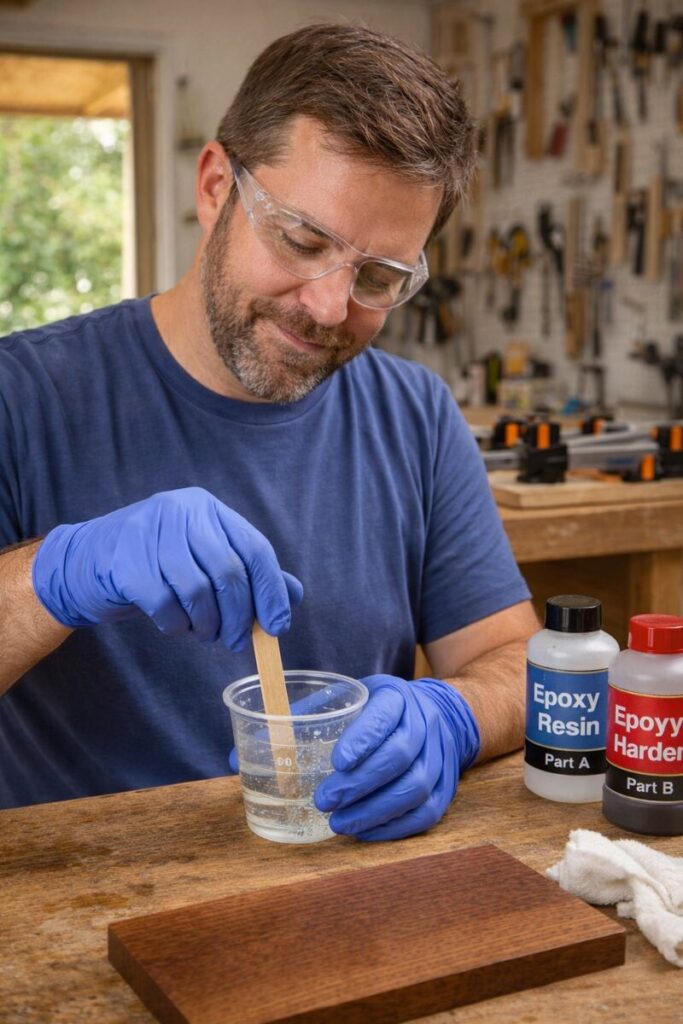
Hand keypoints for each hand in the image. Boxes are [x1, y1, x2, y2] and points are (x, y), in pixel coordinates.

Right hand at [32, 487, 302, 649]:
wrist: (87, 563)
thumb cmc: (157, 565)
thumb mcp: (204, 561)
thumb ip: (248, 573)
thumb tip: (293, 596)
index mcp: (208, 508)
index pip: (255, 549)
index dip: (271, 592)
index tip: (278, 627)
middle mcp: (181, 511)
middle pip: (229, 572)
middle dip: (239, 617)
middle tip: (236, 642)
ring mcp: (149, 532)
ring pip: (197, 591)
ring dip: (206, 624)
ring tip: (203, 633)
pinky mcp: (124, 561)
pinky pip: (164, 605)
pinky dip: (176, 626)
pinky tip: (175, 626)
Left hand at [314, 675, 479, 840]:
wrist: (439, 715)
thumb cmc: (379, 709)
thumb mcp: (350, 697)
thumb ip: (307, 717)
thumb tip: (247, 751)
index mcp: (397, 697)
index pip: (384, 715)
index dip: (362, 739)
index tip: (335, 762)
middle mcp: (424, 724)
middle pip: (399, 756)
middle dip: (359, 783)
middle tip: (324, 800)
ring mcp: (440, 757)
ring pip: (415, 788)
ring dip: (374, 810)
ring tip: (339, 823)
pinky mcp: (447, 787)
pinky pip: (426, 813)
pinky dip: (394, 828)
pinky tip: (365, 832)